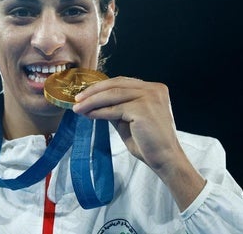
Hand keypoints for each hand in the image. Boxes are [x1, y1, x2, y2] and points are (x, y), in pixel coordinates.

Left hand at [72, 76, 204, 209]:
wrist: (165, 160)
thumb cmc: (148, 143)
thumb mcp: (129, 120)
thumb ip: (116, 108)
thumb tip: (93, 102)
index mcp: (154, 89)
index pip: (122, 82)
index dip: (101, 87)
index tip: (85, 94)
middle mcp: (153, 89)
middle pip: (116, 84)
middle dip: (93, 91)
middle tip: (77, 99)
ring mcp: (149, 97)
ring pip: (112, 94)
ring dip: (92, 101)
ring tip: (78, 108)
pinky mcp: (142, 109)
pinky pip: (115, 109)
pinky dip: (99, 111)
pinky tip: (89, 115)